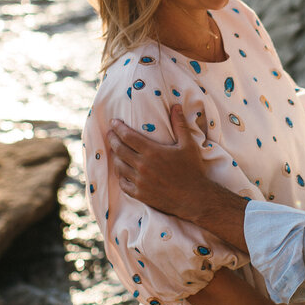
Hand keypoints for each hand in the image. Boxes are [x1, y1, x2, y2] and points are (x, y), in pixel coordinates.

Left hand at [108, 103, 216, 219]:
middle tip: (110, 133)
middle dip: (112, 139)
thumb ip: (180, 124)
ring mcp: (140, 181)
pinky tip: (121, 171)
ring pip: (119, 166)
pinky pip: (123, 184)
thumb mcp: (188, 144)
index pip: (128, 136)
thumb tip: (175, 106)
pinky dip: (120, 176)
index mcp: (152, 152)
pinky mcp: (140, 194)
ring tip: (114, 150)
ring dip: (114, 156)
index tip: (114, 122)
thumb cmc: (192, 170)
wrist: (195, 198)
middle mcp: (142, 166)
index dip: (118, 128)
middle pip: (119, 150)